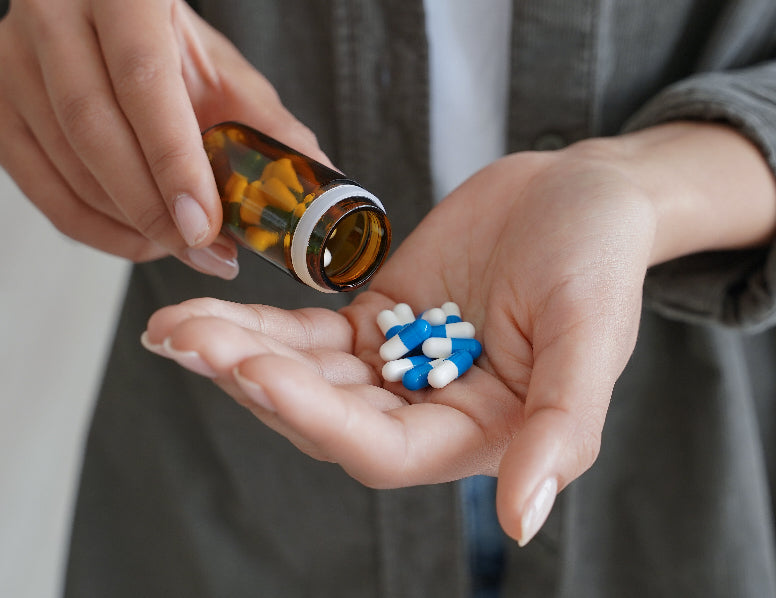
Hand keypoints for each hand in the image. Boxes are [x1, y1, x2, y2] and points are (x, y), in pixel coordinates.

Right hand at [0, 0, 326, 276]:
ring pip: (63, 162)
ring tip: (184, 248)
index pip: (141, 80)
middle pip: (92, 128)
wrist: (99, 14)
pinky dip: (93, 226)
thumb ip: (263, 124)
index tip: (205, 225)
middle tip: (204, 252)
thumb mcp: (221, 69)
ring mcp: (9, 59)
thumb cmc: (168, 42)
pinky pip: (39, 186)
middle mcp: (48, 13)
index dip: (173, 161)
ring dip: (127, 224)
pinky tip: (139, 240)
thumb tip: (316, 185)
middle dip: (152, 207)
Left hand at [143, 122, 775, 543]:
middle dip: (254, 381)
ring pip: (305, 375)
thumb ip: (560, 429)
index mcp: (483, 434)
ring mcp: (398, 367)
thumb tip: (522, 522)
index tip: (256, 371)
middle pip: (325, 416)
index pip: (384, 448)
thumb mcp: (593, 335)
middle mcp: (432, 412)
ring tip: (174, 327)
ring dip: (240, 353)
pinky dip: (259, 324)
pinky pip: (307, 333)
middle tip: (189, 341)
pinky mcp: (377, 323)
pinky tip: (203, 313)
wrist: (583, 192)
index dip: (317, 417)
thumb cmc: (601, 260)